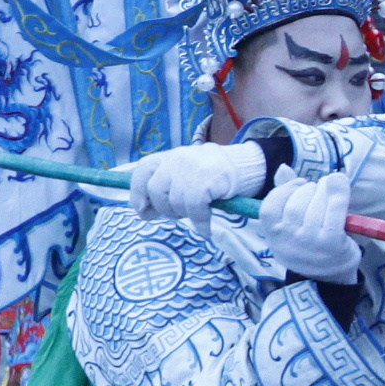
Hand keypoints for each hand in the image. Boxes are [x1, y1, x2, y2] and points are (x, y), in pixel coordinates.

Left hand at [128, 140, 271, 219]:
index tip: (142, 209)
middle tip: (179, 214)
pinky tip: (205, 229)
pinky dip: (200, 222)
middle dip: (164, 208)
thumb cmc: (213, 175)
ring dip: (184, 215)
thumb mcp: (185, 174)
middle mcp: (177, 159)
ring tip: (197, 216)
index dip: (137, 192)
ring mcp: (192, 168)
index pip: (143, 170)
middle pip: (156, 190)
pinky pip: (195, 208)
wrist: (247, 166)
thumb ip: (166, 188)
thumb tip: (144, 212)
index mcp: (169, 156)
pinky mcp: (206, 180)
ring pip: (175, 201)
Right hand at [252, 170, 361, 282]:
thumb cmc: (308, 243)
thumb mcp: (290, 224)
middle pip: (296, 203)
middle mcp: (288, 241)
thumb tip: (283, 167)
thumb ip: (285, 195)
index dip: (285, 189)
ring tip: (330, 190)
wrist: (329, 276)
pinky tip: (339, 184)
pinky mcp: (331, 242)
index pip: (270, 207)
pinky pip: (334, 211)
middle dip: (309, 190)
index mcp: (273, 235)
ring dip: (324, 191)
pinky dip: (338, 194)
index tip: (300, 183)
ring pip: (314, 204)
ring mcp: (309, 242)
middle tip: (318, 190)